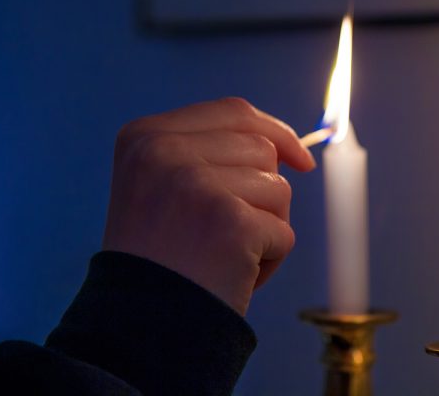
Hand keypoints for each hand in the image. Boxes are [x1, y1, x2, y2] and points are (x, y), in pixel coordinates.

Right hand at [102, 97, 315, 314]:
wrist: (137, 327)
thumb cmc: (160, 260)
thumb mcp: (161, 187)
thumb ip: (210, 154)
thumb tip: (292, 151)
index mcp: (145, 136)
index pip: (234, 112)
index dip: (275, 131)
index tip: (301, 160)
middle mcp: (165, 151)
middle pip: (262, 150)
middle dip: (262, 194)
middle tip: (224, 234)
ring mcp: (196, 184)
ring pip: (278, 189)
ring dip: (266, 227)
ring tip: (223, 257)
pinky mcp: (229, 222)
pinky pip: (283, 233)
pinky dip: (270, 260)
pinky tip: (232, 277)